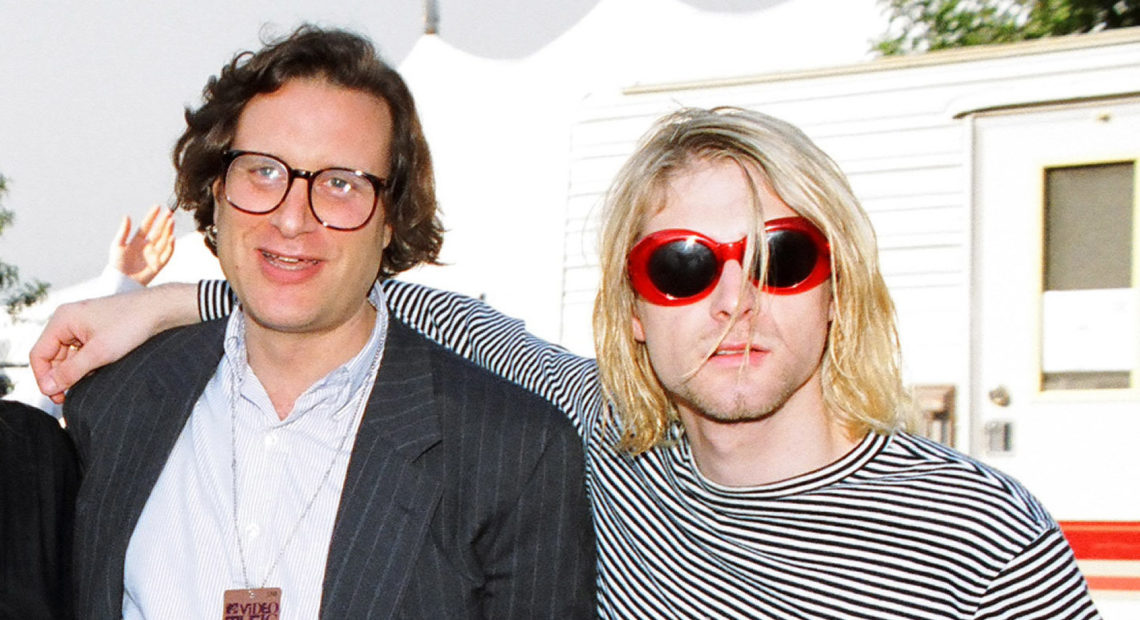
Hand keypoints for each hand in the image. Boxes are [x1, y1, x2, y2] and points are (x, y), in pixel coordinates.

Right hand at [29, 283, 199, 402]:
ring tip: (88, 384)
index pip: (39, 354)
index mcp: (63, 319)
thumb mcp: (99, 353)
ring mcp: (83, 325)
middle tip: (71, 397)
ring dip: (75, 372)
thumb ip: (71, 371)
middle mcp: (69, 320)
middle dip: (60, 377)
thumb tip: (48, 387)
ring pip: (68, 356)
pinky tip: (98, 374)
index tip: (57, 396)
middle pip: (52, 356)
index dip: (43, 378)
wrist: (160, 310)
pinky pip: (82, 352)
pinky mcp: (96, 331)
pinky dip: (87, 365)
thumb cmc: (131, 325)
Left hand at [110, 205, 175, 285]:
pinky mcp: (159, 264)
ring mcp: (154, 254)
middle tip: (170, 212)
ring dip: (168, 230)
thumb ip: (124, 231)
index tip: (157, 207)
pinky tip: (172, 237)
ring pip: (164, 240)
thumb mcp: (117, 244)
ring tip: (171, 221)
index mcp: (137, 240)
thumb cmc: (117, 264)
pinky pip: (167, 254)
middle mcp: (147, 246)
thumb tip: (127, 216)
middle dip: (164, 222)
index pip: (147, 225)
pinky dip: (171, 246)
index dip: (152, 216)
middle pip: (158, 231)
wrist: (121, 281)